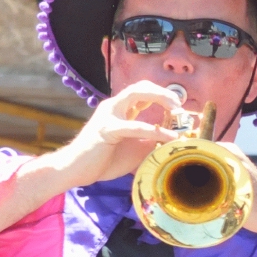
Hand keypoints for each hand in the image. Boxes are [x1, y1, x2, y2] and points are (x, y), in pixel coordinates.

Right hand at [45, 81, 184, 189]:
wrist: (76, 169)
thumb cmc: (103, 160)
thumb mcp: (135, 148)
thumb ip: (151, 141)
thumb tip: (174, 139)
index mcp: (120, 110)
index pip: (143, 92)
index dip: (163, 96)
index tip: (179, 108)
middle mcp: (114, 106)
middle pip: (141, 86)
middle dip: (164, 92)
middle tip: (181, 105)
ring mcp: (109, 114)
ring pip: (136, 94)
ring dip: (160, 99)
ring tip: (178, 112)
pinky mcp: (108, 129)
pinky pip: (135, 126)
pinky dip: (155, 130)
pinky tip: (170, 137)